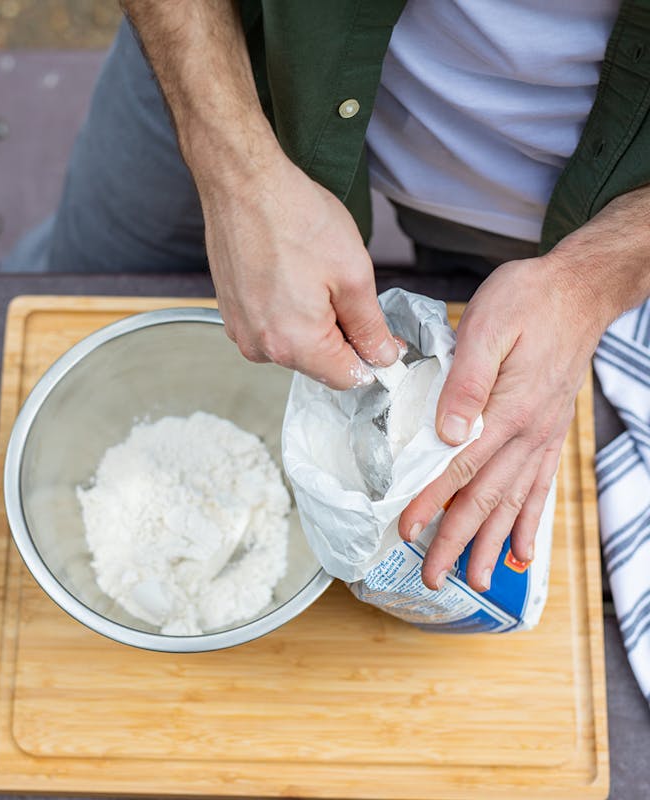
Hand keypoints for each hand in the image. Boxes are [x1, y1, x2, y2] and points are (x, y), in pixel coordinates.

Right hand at [199, 151, 399, 388]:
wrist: (244, 184)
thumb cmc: (294, 217)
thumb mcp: (353, 274)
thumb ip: (370, 327)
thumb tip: (382, 356)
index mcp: (294, 344)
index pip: (346, 378)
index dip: (372, 358)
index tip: (382, 336)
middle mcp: (261, 347)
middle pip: (319, 364)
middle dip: (341, 337)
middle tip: (347, 290)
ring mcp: (241, 331)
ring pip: (296, 346)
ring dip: (314, 323)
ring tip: (313, 276)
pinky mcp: (232, 314)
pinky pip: (272, 328)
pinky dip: (289, 311)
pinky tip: (291, 275)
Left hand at [398, 254, 599, 591]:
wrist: (579, 291)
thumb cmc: (528, 301)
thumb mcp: (487, 327)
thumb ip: (467, 383)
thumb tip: (448, 433)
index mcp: (508, 410)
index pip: (459, 468)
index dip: (430, 503)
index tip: (406, 532)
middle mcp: (528, 433)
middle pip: (485, 498)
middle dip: (456, 541)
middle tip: (432, 578)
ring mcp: (542, 437)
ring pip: (513, 503)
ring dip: (491, 544)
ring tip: (475, 580)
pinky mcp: (548, 433)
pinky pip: (541, 489)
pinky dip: (530, 523)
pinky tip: (524, 552)